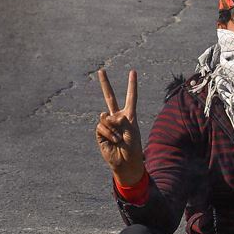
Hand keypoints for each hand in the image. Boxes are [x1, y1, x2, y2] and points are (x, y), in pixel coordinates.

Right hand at [96, 69, 144, 185]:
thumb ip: (119, 118)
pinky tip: (113, 140)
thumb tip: (104, 115)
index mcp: (129, 115)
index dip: (132, 84)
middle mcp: (118, 117)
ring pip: (105, 117)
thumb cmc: (133, 147)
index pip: (131, 97)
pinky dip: (108, 133)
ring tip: (119, 138)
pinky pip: (101, 126)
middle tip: (101, 70)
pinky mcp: (100, 132)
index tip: (133, 71)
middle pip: (110, 97)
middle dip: (105, 83)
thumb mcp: (131, 129)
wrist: (126, 162)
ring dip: (112, 128)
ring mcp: (108, 124)